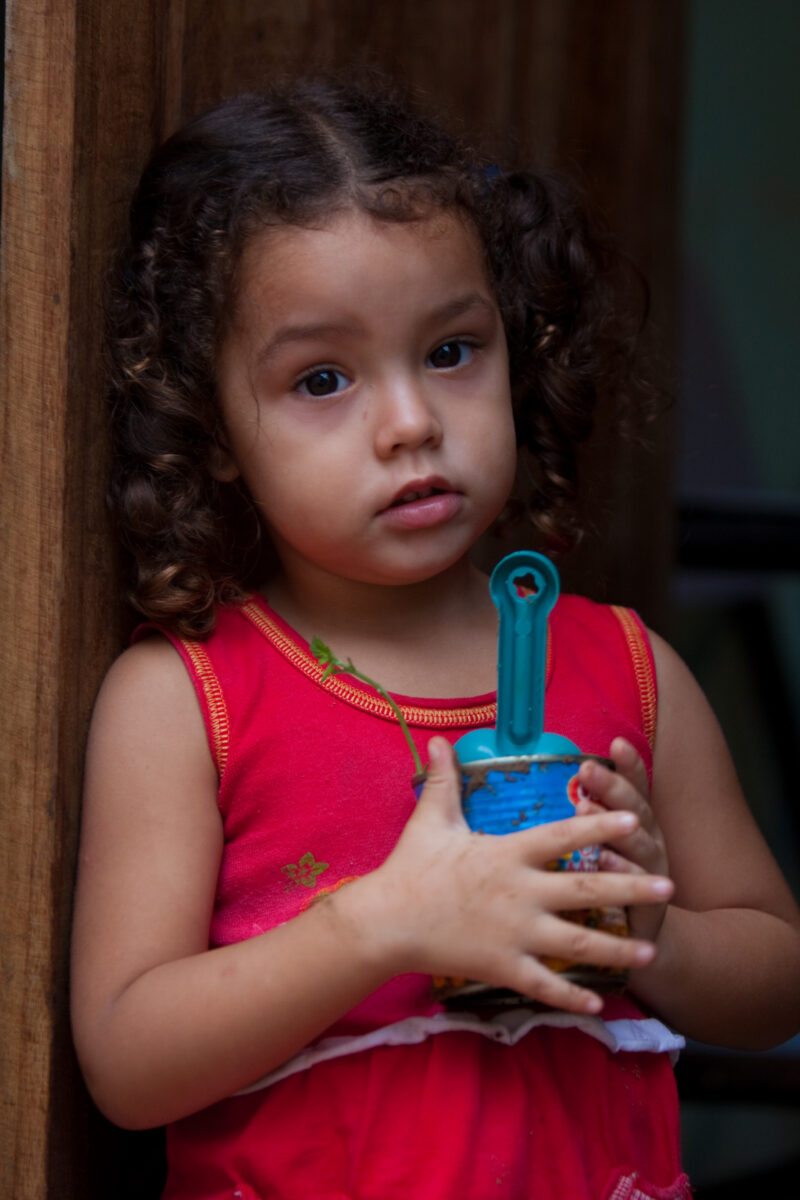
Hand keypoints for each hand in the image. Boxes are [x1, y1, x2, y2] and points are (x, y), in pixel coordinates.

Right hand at [355, 737, 673, 1014]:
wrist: (385, 921)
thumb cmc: (410, 868)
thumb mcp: (430, 819)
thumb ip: (443, 781)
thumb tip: (438, 741)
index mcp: (508, 854)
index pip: (563, 835)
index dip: (601, 827)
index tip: (635, 821)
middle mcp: (520, 892)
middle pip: (586, 889)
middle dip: (631, 889)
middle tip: (669, 887)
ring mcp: (514, 933)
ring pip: (577, 942)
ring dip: (617, 948)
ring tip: (651, 951)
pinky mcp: (502, 966)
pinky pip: (545, 985)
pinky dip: (573, 997)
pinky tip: (601, 1004)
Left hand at [574, 738, 670, 943]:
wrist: (645, 948)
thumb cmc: (611, 888)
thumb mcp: (604, 847)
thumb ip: (590, 813)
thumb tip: (561, 778)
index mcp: (635, 826)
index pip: (634, 789)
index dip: (628, 766)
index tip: (615, 742)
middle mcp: (648, 844)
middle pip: (635, 810)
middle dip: (613, 787)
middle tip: (588, 769)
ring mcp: (651, 876)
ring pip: (638, 845)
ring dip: (614, 826)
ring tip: (588, 808)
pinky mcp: (649, 907)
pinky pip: (636, 887)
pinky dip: (622, 873)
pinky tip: (605, 861)